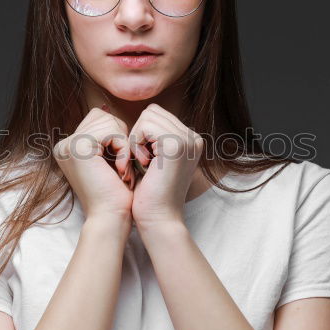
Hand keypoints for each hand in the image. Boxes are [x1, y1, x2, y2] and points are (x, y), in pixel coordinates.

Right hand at [53, 105, 134, 222]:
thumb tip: (105, 106)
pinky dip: (123, 148)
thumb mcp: (108, 158)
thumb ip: (104, 135)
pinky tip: (120, 169)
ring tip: (121, 170)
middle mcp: (63, 145)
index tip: (119, 162)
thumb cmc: (115, 194)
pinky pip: (112, 131)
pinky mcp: (79, 147)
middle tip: (121, 168)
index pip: (97, 118)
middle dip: (120, 138)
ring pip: (108, 121)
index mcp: (67, 147)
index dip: (116, 135)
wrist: (111, 218)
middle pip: (102, 116)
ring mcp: (68, 145)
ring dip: (123, 145)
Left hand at [127, 103, 204, 228]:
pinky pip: (144, 126)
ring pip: (148, 116)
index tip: (143, 160)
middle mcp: (194, 137)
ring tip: (142, 163)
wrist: (158, 218)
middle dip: (138, 134)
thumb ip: (154, 138)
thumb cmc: (151, 193)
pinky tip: (143, 163)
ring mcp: (187, 139)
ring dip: (136, 139)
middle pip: (152, 111)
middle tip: (141, 161)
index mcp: (191, 140)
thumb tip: (143, 114)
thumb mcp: (155, 159)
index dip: (141, 134)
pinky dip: (136, 143)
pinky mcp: (176, 144)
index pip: (157, 114)